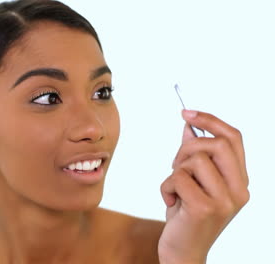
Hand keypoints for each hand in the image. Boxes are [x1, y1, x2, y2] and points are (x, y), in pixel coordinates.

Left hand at [158, 110, 249, 263]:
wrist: (183, 251)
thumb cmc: (187, 215)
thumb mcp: (194, 182)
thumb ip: (195, 156)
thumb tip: (189, 126)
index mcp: (240, 181)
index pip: (233, 138)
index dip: (210, 120)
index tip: (186, 112)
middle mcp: (239, 190)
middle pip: (216, 144)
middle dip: (187, 147)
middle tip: (176, 166)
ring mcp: (224, 201)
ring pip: (194, 160)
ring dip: (174, 171)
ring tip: (174, 189)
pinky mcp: (203, 208)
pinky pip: (177, 178)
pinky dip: (165, 187)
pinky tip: (169, 203)